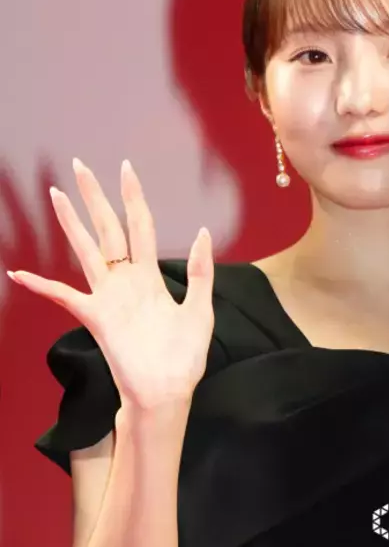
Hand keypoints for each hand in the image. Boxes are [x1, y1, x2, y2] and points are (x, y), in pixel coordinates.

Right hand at [7, 158, 214, 409]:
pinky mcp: (96, 317)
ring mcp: (108, 296)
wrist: (168, 392)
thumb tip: (201, 231)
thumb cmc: (184, 355)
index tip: (125, 168)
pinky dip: (41, 286)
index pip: (140, 224)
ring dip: (71, 222)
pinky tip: (19, 273)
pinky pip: (64, 297)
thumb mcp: (200, 308)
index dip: (133, 196)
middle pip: (107, 227)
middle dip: (94, 196)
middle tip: (79, 166)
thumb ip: (199, 270)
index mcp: (150, 274)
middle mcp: (125, 279)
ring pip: (85, 250)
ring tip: (56, 195)